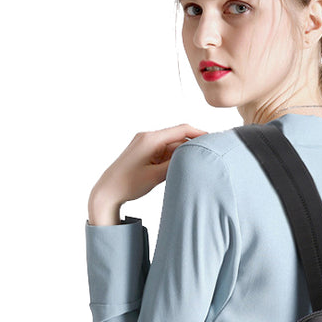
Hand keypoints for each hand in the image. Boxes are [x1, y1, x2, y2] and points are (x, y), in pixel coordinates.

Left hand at [89, 123, 208, 211]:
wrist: (108, 191)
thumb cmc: (128, 184)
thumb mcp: (156, 176)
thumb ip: (175, 164)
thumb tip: (192, 157)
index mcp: (150, 139)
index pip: (181, 129)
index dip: (199, 133)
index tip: (214, 140)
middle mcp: (148, 138)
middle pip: (177, 138)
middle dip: (192, 147)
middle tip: (207, 158)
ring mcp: (146, 145)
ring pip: (172, 146)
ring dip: (182, 156)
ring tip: (193, 168)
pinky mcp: (145, 153)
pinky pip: (164, 153)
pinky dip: (173, 160)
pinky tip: (178, 170)